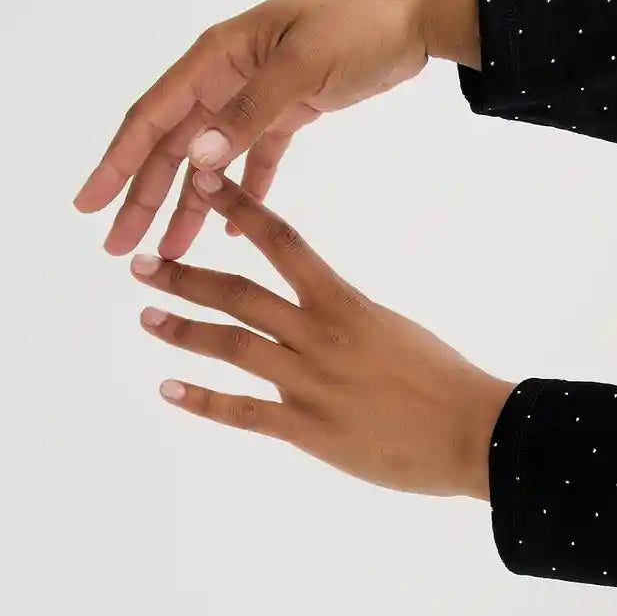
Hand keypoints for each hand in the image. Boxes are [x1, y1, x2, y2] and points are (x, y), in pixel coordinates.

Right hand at [75, 0, 479, 260]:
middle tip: (121, 250)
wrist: (418, 8)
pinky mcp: (292, 109)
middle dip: (144, 197)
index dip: (116, 163)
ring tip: (171, 252)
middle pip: (173, 146)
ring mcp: (258, 94)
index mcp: (218, 57)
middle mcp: (227, 76)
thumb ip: (249, 113)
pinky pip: (256, 157)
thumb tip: (196, 159)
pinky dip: (244, 191)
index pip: (152, 117)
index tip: (88, 205)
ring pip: (210, 158)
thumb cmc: (359, 22)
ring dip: (190, 204)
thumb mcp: (303, 65)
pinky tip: (231, 228)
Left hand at [129, 169, 515, 498]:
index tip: (202, 184)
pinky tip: (169, 390)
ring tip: (148, 318)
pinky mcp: (309, 430)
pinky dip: (202, 401)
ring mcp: (311, 384)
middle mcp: (321, 335)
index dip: (238, 208)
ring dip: (184, 330)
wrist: (474, 432)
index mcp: (345, 302)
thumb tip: (311, 309)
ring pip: (232, 347)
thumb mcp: (390, 327)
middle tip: (142, 265)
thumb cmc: (442, 379)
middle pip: (239, 294)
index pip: (282, 242)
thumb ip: (344, 316)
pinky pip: (244, 412)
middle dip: (185, 276)